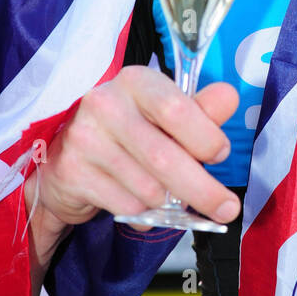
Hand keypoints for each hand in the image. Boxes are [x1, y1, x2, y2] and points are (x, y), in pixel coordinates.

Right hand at [26, 66, 240, 231]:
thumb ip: (200, 109)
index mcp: (136, 81)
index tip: (221, 155)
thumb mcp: (164, 113)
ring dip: (168, 201)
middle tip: (227, 209)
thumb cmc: (128, 131)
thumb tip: (230, 97)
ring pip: (148, 189)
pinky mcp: (72, 172)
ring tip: (164, 193)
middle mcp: (106, 104)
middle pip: (165, 158)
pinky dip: (143, 214)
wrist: (67, 155)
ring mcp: (85, 139)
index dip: (205, 137)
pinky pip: (127, 206)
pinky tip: (136, 199)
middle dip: (203, 190)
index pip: (176, 109)